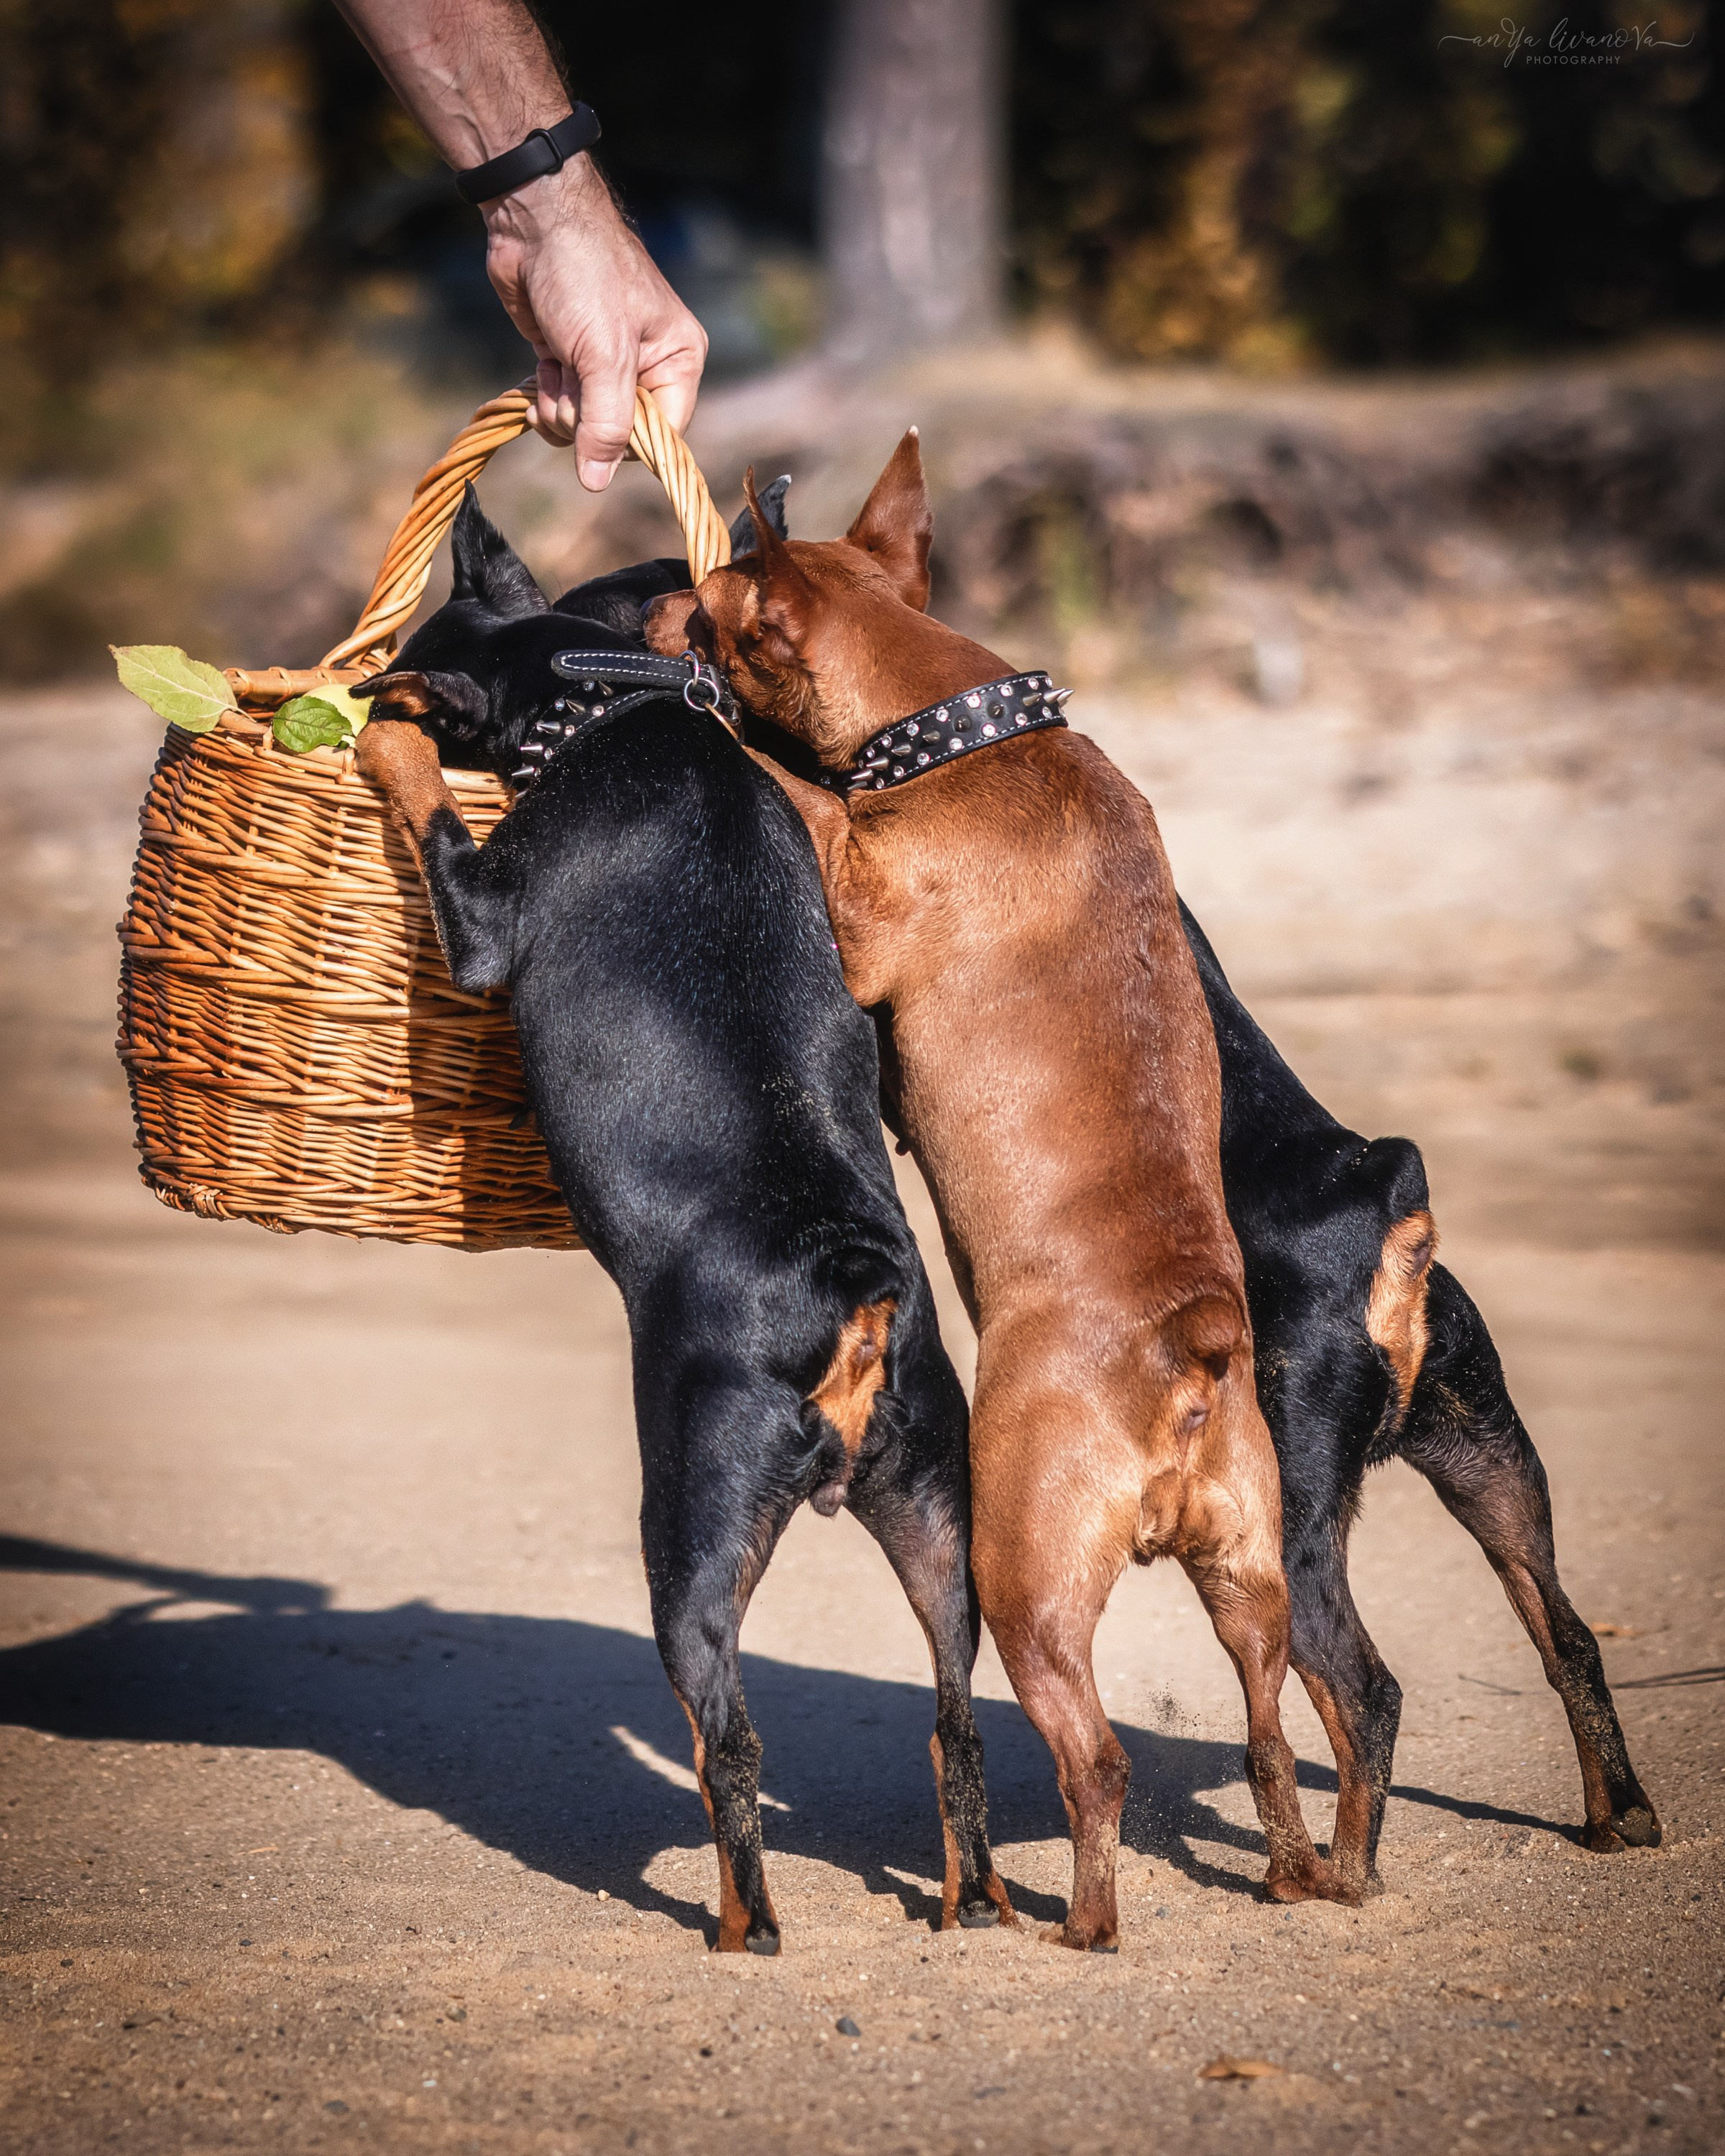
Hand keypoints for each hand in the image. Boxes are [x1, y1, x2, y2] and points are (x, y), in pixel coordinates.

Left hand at [484, 155, 707, 490]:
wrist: (533, 221)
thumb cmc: (584, 274)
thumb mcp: (603, 354)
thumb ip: (606, 423)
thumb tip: (596, 483)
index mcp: (678, 362)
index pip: (664, 436)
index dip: (628, 441)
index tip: (599, 424)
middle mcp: (648, 369)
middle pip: (618, 437)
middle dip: (585, 416)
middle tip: (573, 374)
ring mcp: (606, 368)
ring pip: (584, 428)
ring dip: (560, 406)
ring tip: (556, 362)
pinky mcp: (571, 363)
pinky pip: (561, 410)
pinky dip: (546, 395)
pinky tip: (544, 362)